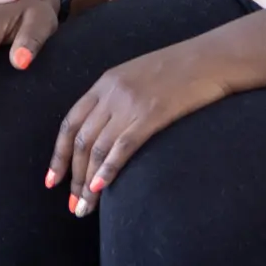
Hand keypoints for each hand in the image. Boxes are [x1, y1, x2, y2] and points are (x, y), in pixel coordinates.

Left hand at [48, 40, 235, 214]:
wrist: (213, 57)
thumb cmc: (182, 69)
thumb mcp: (139, 76)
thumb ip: (118, 98)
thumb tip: (106, 132)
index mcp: (105, 82)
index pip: (70, 123)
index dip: (58, 155)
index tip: (52, 180)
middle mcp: (111, 93)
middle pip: (80, 140)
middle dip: (72, 177)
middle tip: (72, 204)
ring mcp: (130, 103)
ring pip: (97, 148)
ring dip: (87, 183)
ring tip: (84, 208)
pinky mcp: (152, 114)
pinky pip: (122, 147)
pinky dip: (107, 170)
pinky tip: (100, 189)